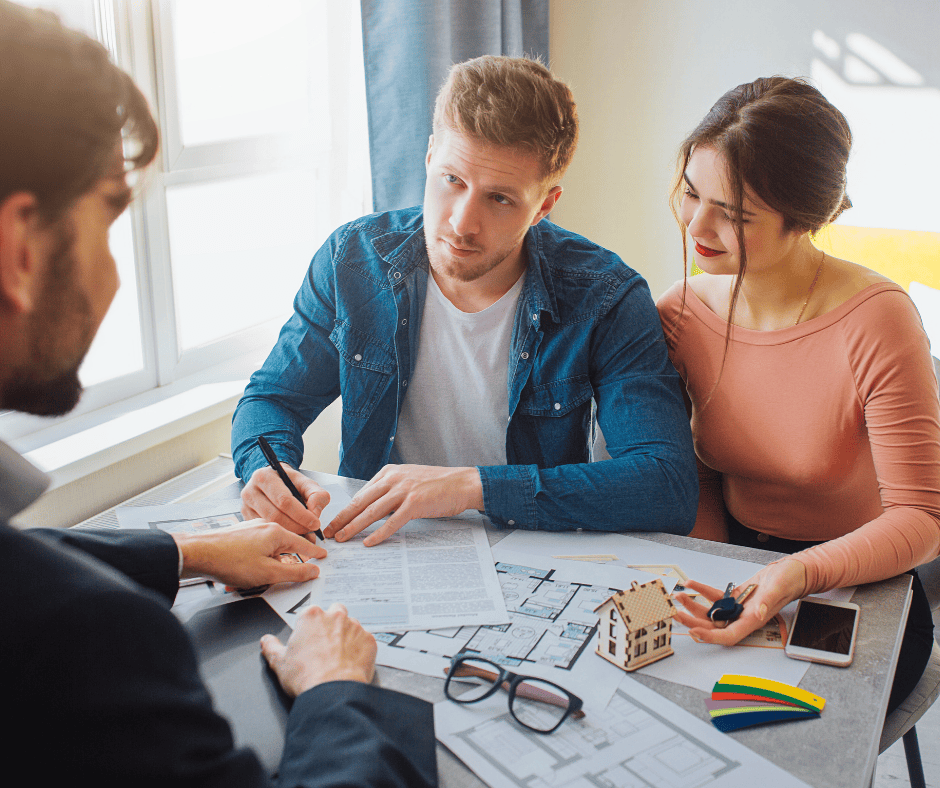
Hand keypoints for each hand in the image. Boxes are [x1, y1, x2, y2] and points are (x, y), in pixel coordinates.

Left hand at [173, 521, 325, 587]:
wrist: (198, 553)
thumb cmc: (230, 561)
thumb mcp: (268, 573)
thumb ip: (294, 572)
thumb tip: (313, 570)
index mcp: (276, 533)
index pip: (303, 543)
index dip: (314, 552)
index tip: (323, 556)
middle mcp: (265, 527)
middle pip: (287, 545)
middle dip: (290, 561)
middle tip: (296, 572)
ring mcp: (251, 530)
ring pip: (270, 548)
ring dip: (270, 564)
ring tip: (262, 578)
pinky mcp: (240, 535)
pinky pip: (257, 549)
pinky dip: (258, 561)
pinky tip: (248, 573)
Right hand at [241, 463, 330, 535]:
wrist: (274, 481)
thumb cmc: (290, 483)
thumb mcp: (307, 483)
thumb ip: (317, 495)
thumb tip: (315, 513)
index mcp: (264, 477)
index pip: (284, 500)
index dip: (301, 514)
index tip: (315, 523)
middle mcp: (250, 491)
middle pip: (275, 515)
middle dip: (296, 526)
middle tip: (310, 531)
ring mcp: (245, 506)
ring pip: (269, 526)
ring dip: (289, 533)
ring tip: (303, 534)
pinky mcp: (246, 518)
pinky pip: (264, 531)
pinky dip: (279, 536)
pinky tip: (291, 535)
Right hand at [260, 602, 375, 696]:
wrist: (332, 692)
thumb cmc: (307, 676)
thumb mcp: (279, 662)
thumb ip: (271, 647)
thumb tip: (266, 641)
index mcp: (311, 616)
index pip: (311, 613)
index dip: (309, 627)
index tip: (309, 639)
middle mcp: (335, 616)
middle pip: (334, 612)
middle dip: (331, 624)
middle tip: (325, 645)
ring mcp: (355, 627)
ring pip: (352, 625)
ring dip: (347, 636)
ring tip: (339, 656)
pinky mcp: (369, 640)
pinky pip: (365, 640)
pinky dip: (360, 649)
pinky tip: (351, 662)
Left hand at [323, 464, 483, 545]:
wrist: (463, 483)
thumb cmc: (438, 485)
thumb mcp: (409, 481)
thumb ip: (390, 492)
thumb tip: (373, 511)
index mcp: (389, 473)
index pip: (360, 494)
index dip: (345, 509)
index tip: (334, 521)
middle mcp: (393, 479)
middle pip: (360, 502)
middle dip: (342, 519)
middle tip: (328, 532)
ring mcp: (404, 490)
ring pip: (371, 512)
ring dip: (353, 527)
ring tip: (341, 538)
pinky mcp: (415, 503)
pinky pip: (392, 522)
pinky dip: (379, 533)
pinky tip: (369, 542)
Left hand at [673, 558, 806, 645]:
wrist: (793, 571)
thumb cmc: (790, 579)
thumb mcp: (779, 586)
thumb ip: (768, 600)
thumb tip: (758, 613)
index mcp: (754, 619)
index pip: (729, 635)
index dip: (711, 637)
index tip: (694, 631)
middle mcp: (744, 617)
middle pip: (714, 626)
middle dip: (693, 622)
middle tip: (675, 614)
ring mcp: (739, 608)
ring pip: (711, 613)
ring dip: (694, 606)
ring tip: (679, 596)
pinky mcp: (736, 598)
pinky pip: (715, 597)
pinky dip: (702, 591)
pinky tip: (691, 584)